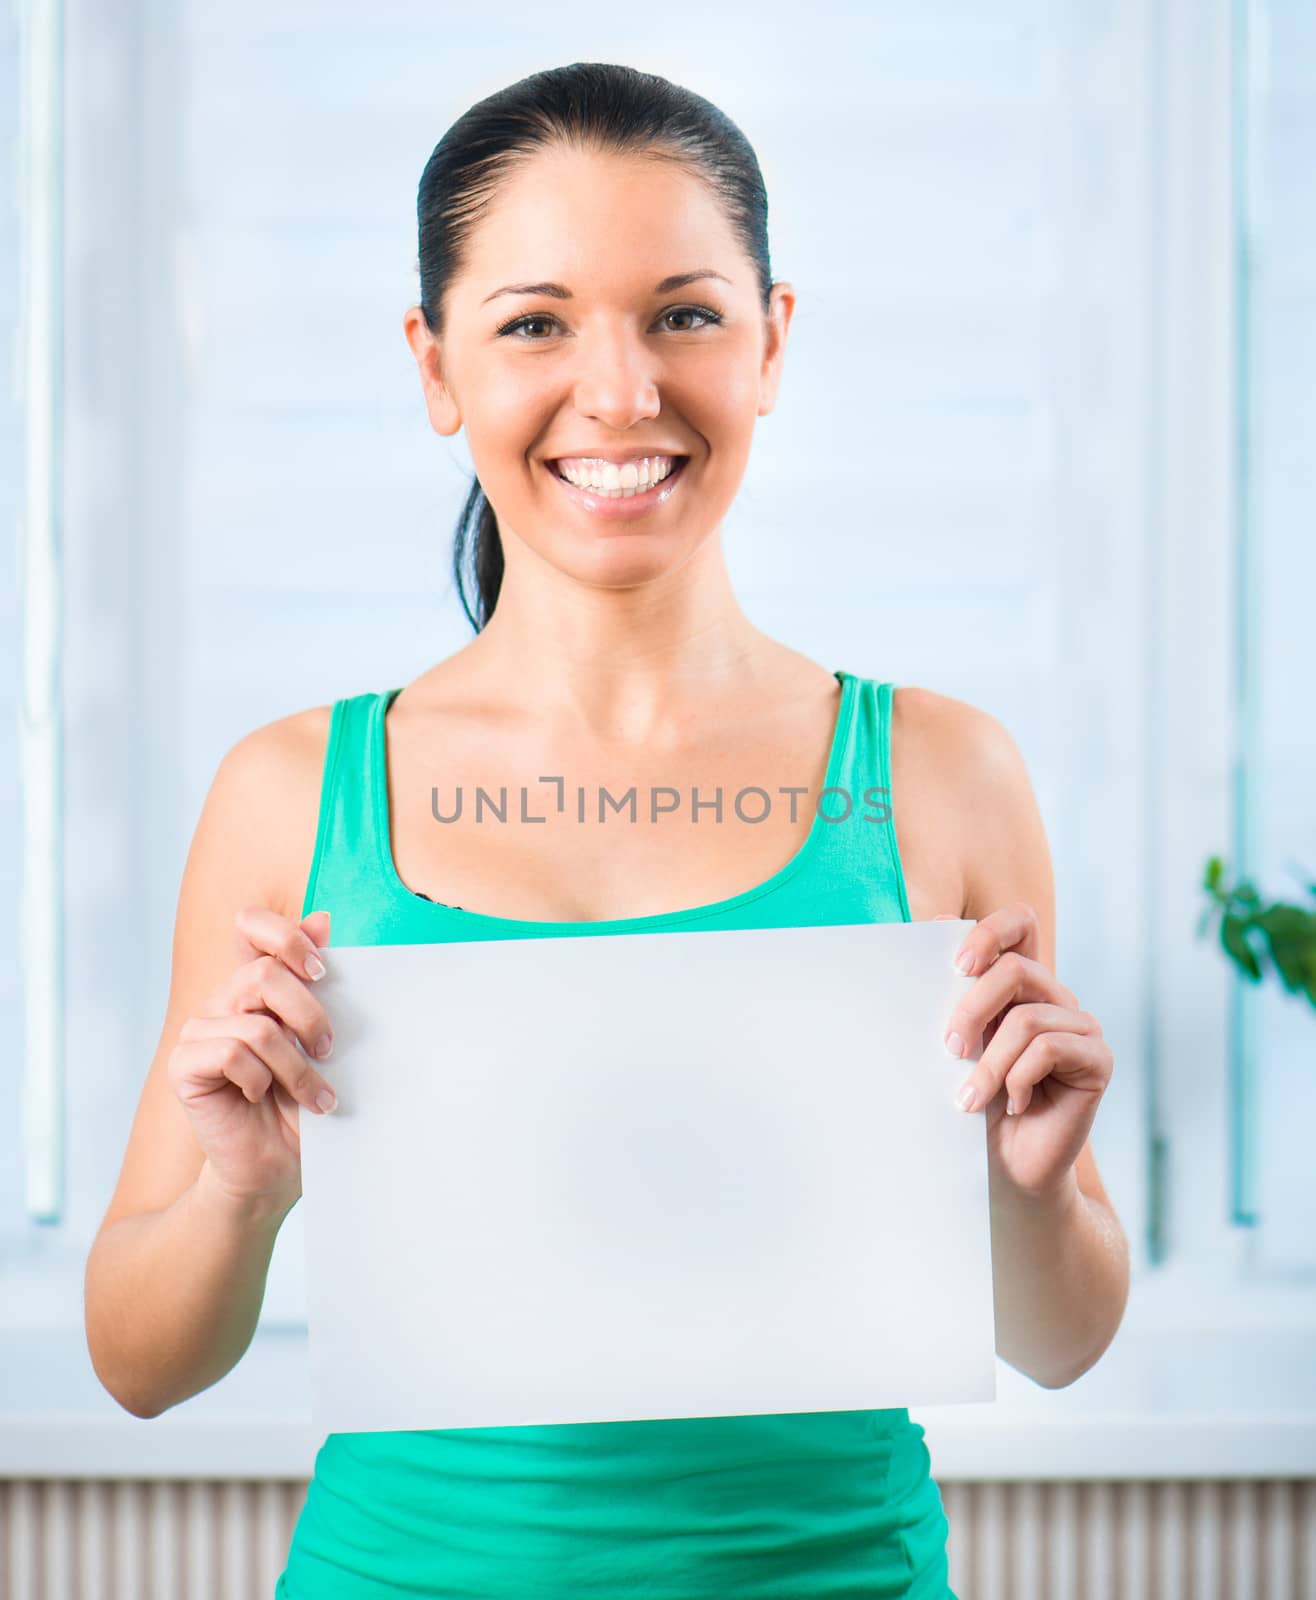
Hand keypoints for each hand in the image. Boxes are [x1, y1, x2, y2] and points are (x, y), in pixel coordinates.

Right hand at [167, 907, 335, 1210]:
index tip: (321, 970)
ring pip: (257, 1025)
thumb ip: (317, 981)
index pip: (250, 924)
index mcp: (256, 984)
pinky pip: (231, 1054)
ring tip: (313, 1094)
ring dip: (296, 1067)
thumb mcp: (322, 1037)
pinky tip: (260, 1098)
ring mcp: (199, 1030)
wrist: (277, 1166)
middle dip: (310, 1017)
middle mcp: (224, 1000)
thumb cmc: (304, 1099)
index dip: (284, 935)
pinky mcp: (184, 1065)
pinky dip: (260, 1081)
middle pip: (265, 975)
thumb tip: (323, 918)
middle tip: (328, 1050)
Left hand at [934, 903, 1113, 1199]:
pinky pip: (1051, 1049)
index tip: (958, 965)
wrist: (1005, 1164)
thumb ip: (952, 991)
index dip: (991, 931)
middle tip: (949, 1048)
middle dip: (973, 1008)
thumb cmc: (974, 1099)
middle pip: (1018, 969)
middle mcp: (1055, 997)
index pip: (1020, 923)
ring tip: (969, 1097)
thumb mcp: (958, 1041)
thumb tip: (932, 923)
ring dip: (989, 1063)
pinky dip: (1019, 1079)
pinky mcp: (1098, 1060)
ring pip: (1027, 1018)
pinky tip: (1013, 1105)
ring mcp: (1081, 1027)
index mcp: (1022, 983)